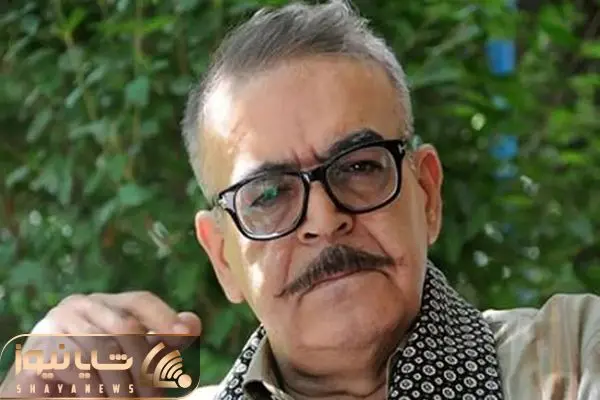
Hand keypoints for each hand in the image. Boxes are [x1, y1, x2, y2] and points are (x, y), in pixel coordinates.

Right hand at [0, 291, 201, 397]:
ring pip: (104, 349)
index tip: (184, 335)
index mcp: (106, 303)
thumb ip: (158, 341)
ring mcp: (57, 323)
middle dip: (146, 364)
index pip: (140, 301)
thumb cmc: (91, 373)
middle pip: (126, 327)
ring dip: (122, 384)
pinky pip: (76, 367)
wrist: (38, 390)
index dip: (164, 316)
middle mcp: (82, 305)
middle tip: (155, 397)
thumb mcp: (127, 355)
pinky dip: (94, 390)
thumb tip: (192, 324)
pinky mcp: (40, 348)